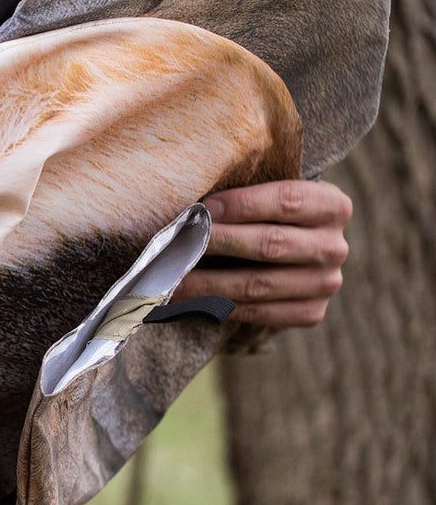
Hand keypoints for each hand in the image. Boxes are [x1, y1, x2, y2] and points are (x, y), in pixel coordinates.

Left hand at [176, 180, 351, 327]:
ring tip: (169, 277)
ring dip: (207, 282)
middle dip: (216, 242)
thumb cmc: (265, 212)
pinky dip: (216, 307)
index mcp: (332, 205)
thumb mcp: (266, 192)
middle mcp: (335, 246)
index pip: (287, 200)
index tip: (201, 209)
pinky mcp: (310, 313)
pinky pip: (257, 313)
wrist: (289, 250)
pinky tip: (185, 300)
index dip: (242, 204)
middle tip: (175, 244)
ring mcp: (325, 283)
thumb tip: (189, 205)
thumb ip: (241, 192)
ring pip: (258, 284)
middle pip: (270, 244)